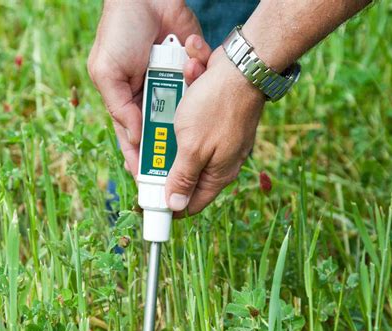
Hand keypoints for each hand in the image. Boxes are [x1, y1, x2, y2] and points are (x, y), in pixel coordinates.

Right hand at [88, 0, 205, 174]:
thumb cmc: (120, 31)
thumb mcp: (107, 71)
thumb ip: (119, 107)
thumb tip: (133, 138)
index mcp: (126, 103)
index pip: (132, 142)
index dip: (140, 162)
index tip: (149, 183)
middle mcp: (150, 100)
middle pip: (160, 136)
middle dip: (168, 151)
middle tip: (178, 169)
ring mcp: (171, 88)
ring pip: (182, 116)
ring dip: (185, 115)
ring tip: (193, 119)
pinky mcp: (189, 74)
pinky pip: (196, 88)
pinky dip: (195, 79)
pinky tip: (193, 67)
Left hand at [165, 48, 265, 215]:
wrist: (243, 65)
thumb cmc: (217, 106)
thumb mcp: (193, 147)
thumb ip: (183, 177)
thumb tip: (175, 205)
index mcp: (218, 174)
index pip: (191, 203)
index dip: (169, 202)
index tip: (148, 195)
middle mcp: (222, 161)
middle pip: (186, 174)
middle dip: (166, 157)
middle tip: (152, 141)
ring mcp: (220, 141)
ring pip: (187, 145)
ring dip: (176, 129)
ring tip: (178, 108)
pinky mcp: (218, 122)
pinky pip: (195, 124)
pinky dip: (187, 112)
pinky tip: (188, 93)